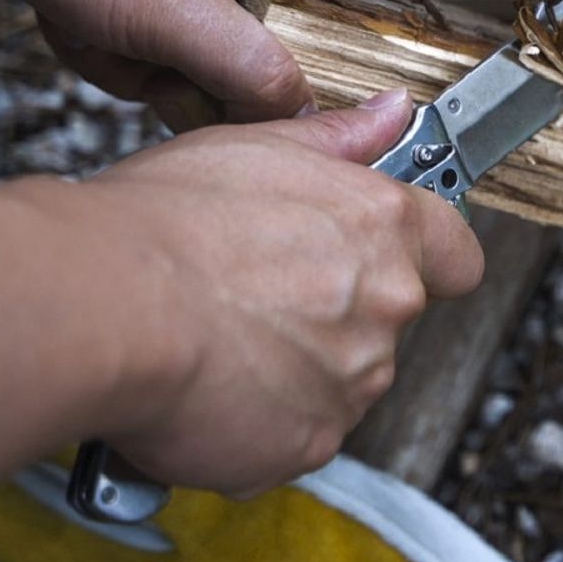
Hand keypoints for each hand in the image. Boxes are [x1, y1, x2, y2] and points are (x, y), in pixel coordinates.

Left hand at [0, 0, 358, 127]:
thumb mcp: (179, 15)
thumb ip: (255, 73)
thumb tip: (303, 114)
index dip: (322, 53)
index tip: (283, 95)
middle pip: (256, 32)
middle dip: (191, 64)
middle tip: (149, 57)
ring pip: (193, 35)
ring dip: (139, 55)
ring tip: (95, 28)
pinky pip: (148, 20)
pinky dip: (110, 36)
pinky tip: (72, 17)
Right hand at [0, 88, 481, 539]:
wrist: (104, 304)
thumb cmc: (166, 220)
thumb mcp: (256, 147)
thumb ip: (339, 139)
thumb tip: (392, 115)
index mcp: (384, 227)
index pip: (457, 254)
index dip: (431, 256)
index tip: (396, 256)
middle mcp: (386, 306)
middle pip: (386, 318)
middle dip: (336, 311)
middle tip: (258, 293)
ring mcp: (351, 383)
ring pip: (339, 379)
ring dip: (296, 367)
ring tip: (219, 339)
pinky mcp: (309, 446)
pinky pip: (296, 434)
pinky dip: (260, 420)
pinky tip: (208, 385)